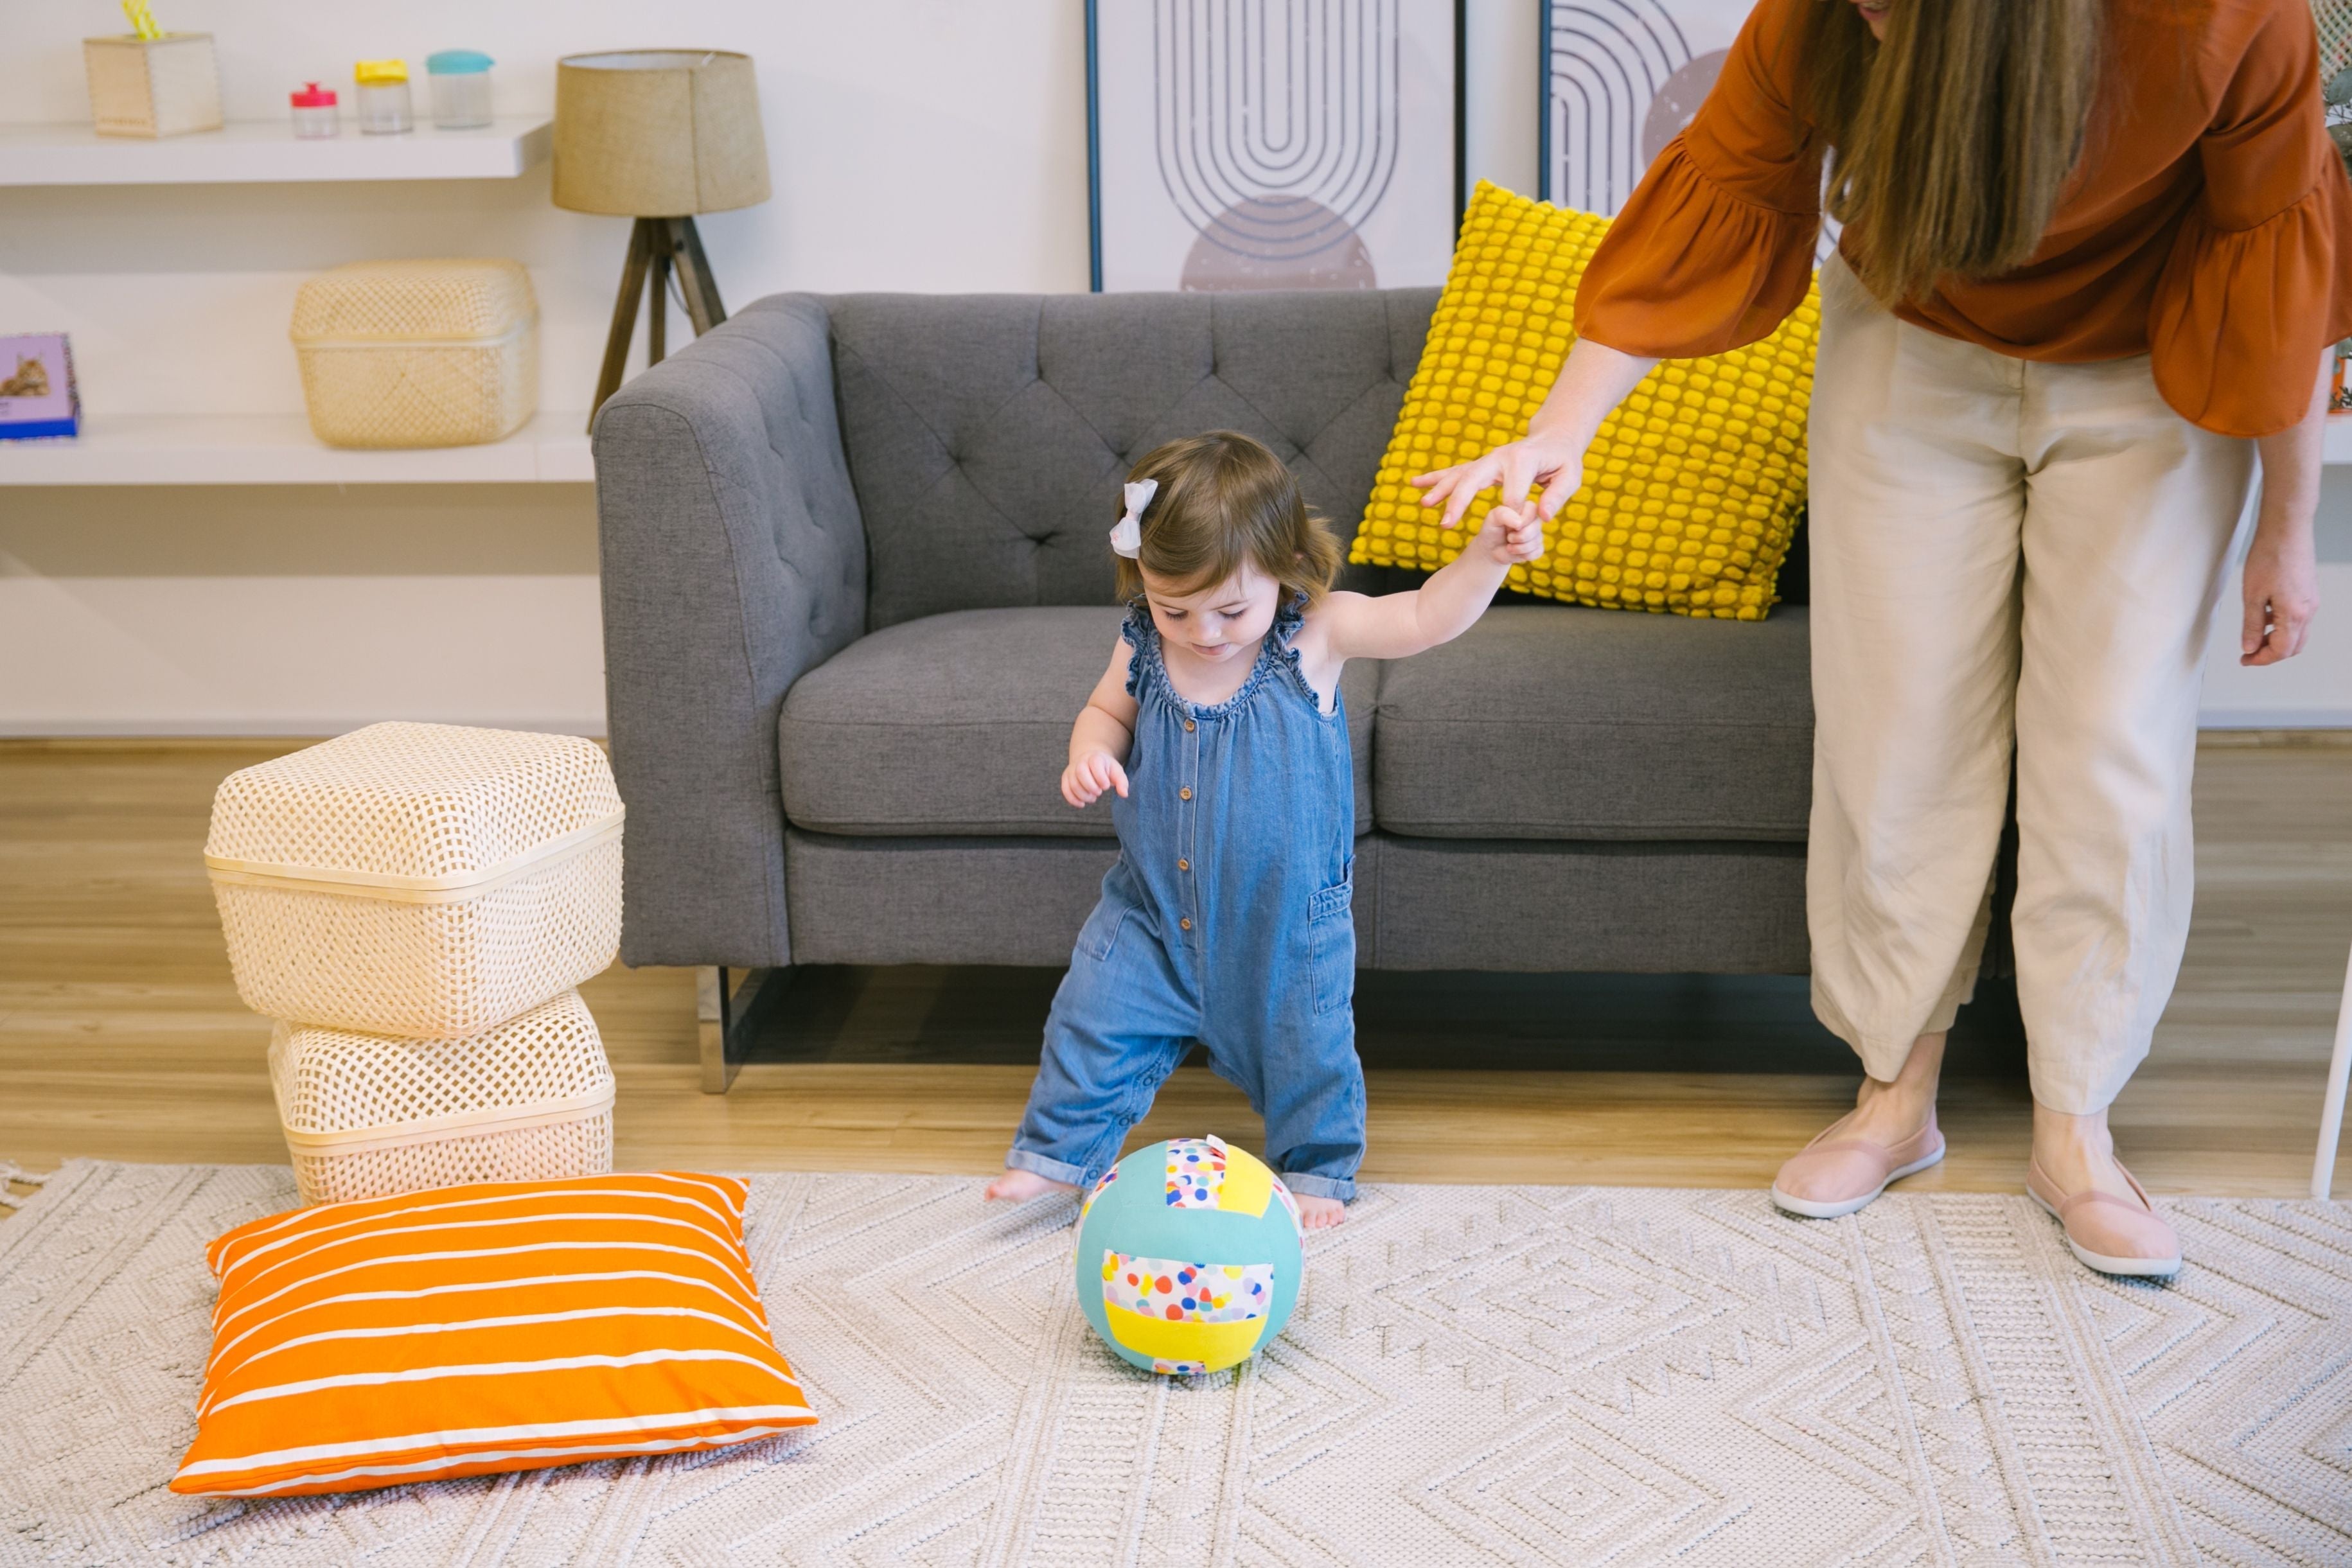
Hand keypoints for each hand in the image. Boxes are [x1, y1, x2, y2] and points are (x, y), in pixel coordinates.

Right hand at [1061, 749, 1128, 807]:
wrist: (1090, 762)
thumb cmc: (1105, 768)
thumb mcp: (1116, 772)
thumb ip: (1122, 782)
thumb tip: (1124, 794)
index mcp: (1095, 757)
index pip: (1095, 764)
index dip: (1101, 777)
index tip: (1106, 786)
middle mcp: (1081, 761)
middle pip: (1081, 773)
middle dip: (1091, 787)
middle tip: (1099, 792)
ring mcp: (1071, 770)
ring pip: (1073, 784)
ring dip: (1084, 795)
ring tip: (1093, 797)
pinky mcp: (1066, 778)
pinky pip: (1065, 790)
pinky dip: (1073, 800)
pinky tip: (1082, 804)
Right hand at [1410, 423, 1590, 531]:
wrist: (1553, 439)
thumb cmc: (1563, 461)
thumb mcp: (1570, 478)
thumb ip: (1557, 497)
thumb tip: (1543, 517)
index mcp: (1522, 461)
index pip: (1512, 494)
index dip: (1514, 515)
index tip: (1516, 529)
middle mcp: (1500, 457)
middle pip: (1474, 480)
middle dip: (1459, 502)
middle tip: (1446, 524)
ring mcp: (1488, 460)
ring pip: (1460, 475)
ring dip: (1440, 489)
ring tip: (1424, 504)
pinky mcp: (1480, 465)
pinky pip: (1455, 471)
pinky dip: (1435, 477)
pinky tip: (1415, 483)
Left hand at [1479, 503, 1546, 564]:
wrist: (1491, 550)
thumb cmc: (1492, 530)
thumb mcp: (1492, 518)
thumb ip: (1503, 514)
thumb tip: (1519, 523)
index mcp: (1525, 507)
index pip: (1532, 509)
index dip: (1521, 520)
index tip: (1508, 524)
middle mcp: (1534, 519)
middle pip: (1536, 527)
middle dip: (1518, 536)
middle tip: (1508, 536)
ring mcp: (1537, 534)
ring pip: (1536, 541)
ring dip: (1518, 547)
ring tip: (1510, 544)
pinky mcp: (1538, 547)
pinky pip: (1537, 552)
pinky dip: (1523, 555)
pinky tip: (1515, 551)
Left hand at [2240, 523, 2318, 665]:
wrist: (2287, 529)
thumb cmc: (2270, 557)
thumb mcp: (2252, 595)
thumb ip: (2252, 625)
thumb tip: (2250, 647)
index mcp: (2295, 614)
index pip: (2281, 650)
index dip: (2261, 659)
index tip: (2244, 660)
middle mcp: (2308, 610)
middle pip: (2293, 646)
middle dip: (2271, 653)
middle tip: (2249, 653)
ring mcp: (2311, 601)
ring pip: (2298, 633)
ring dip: (2277, 639)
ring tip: (2254, 636)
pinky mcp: (2309, 591)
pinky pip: (2299, 617)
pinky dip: (2283, 625)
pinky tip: (2265, 616)